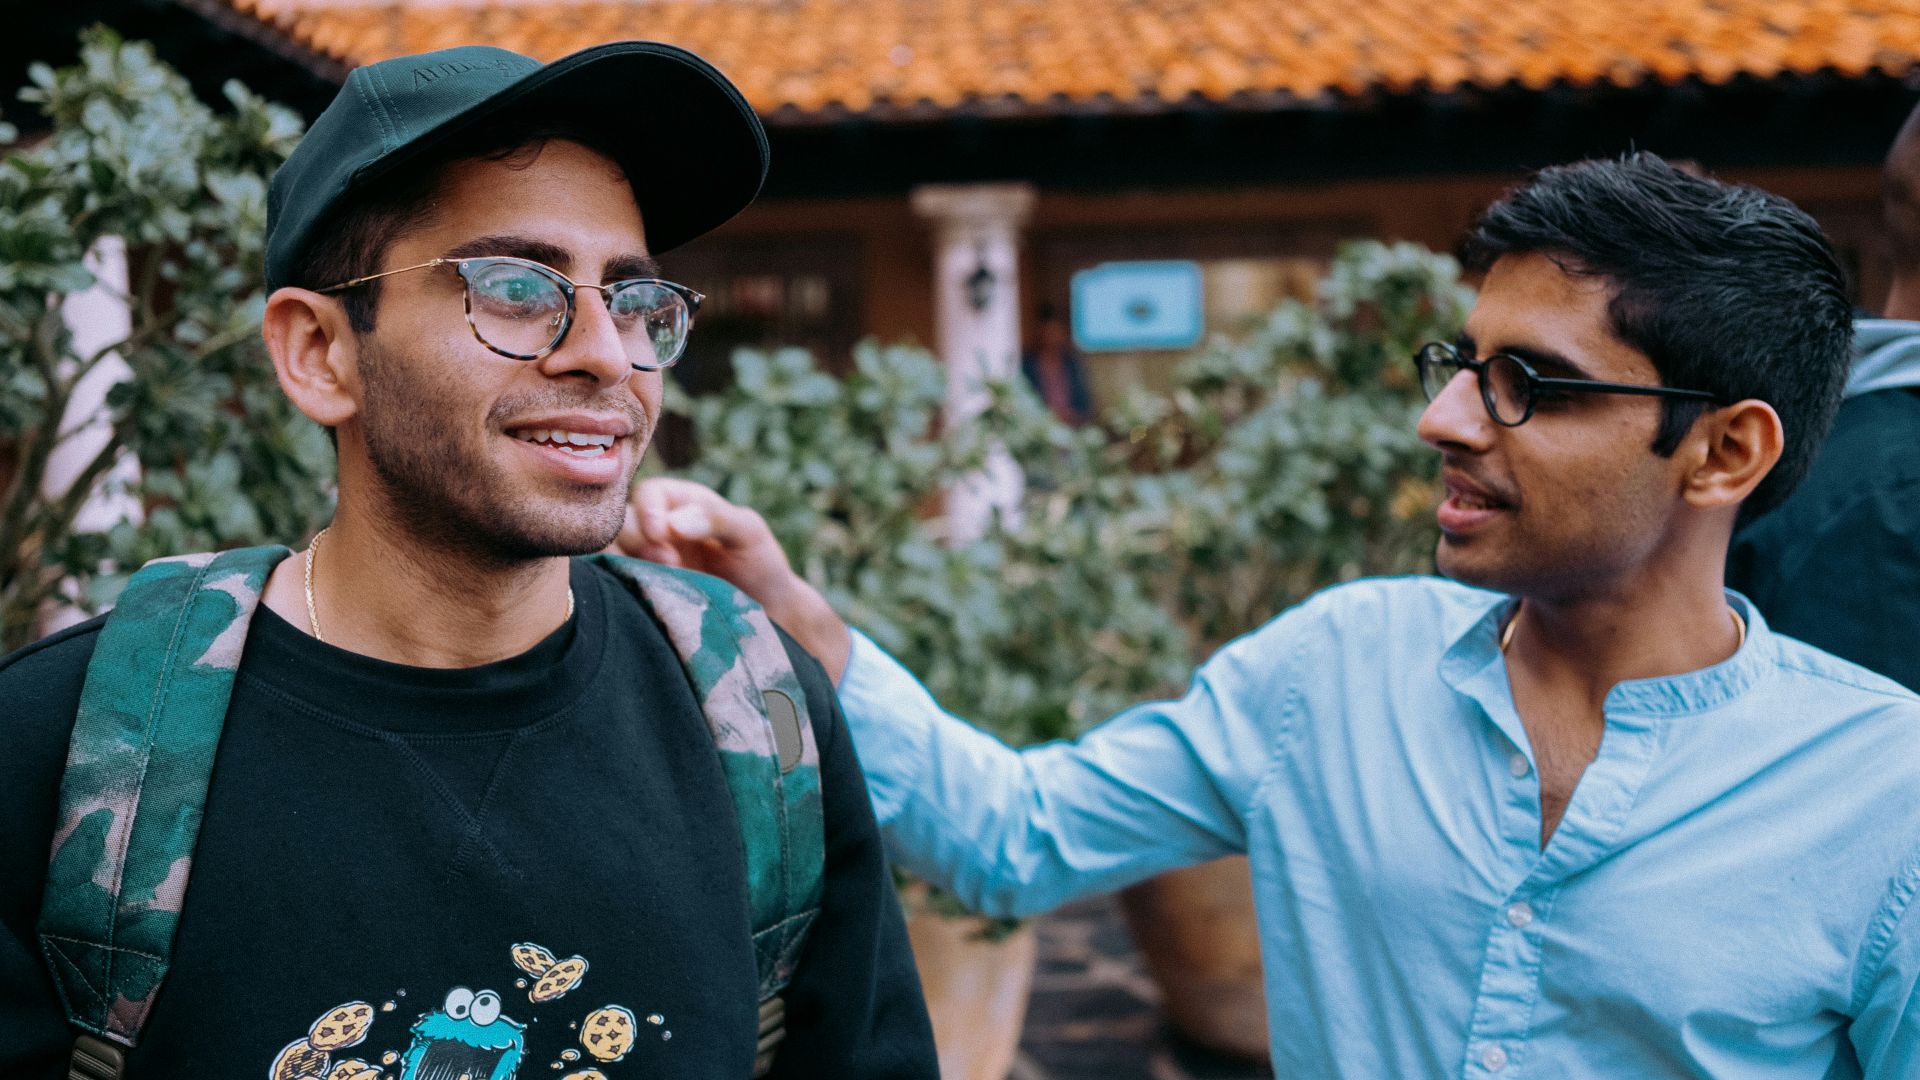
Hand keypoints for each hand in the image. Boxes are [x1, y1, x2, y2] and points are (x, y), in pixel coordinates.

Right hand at [617, 478, 851, 679]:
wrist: (767, 615)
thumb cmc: (760, 565)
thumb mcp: (749, 533)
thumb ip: (716, 519)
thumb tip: (673, 523)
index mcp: (681, 503)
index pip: (648, 493)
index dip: (648, 511)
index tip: (661, 535)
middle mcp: (656, 530)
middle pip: (621, 523)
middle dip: (636, 542)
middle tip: (668, 565)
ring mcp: (645, 563)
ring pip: (608, 556)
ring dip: (625, 567)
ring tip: (659, 585)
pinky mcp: (641, 594)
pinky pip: (615, 588)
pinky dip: (622, 592)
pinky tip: (648, 601)